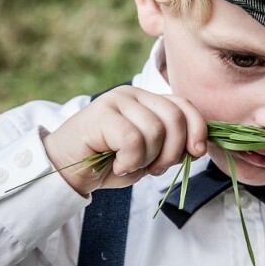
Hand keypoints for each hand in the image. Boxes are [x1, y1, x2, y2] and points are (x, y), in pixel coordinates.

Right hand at [42, 85, 206, 195]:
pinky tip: (118, 165)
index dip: (198, 129)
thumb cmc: (109, 163)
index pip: (184, 106)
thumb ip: (172, 147)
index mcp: (148, 101)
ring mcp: (117, 100)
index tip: (197, 153)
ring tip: (129, 165)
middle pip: (174, 117)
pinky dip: (130, 160)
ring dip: (146, 158)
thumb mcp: (149, 156)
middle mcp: (134, 95)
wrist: (67, 170)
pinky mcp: (101, 113)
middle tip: (155, 168)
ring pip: (155, 131)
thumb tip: (198, 147)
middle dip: (173, 151)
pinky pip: (133, 139)